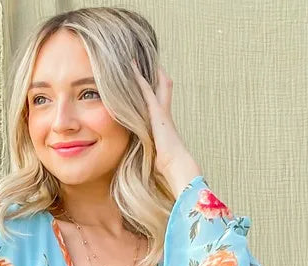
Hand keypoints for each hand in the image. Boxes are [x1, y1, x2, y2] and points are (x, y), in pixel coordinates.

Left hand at [131, 60, 196, 178]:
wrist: (177, 165)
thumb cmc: (168, 166)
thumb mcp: (158, 156)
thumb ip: (153, 152)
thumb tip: (149, 163)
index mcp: (165, 123)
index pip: (161, 100)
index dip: (156, 89)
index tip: (149, 80)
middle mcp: (164, 113)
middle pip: (163, 85)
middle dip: (156, 73)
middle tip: (145, 60)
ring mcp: (161, 110)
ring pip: (155, 83)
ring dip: (145, 71)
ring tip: (133, 58)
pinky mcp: (156, 111)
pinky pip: (145, 89)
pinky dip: (138, 78)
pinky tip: (130, 66)